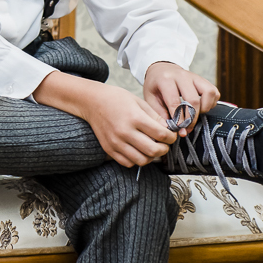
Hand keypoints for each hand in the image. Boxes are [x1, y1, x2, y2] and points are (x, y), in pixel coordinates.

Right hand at [33, 71, 175, 167]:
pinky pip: (128, 163)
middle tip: (164, 144)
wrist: (91, 101)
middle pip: (153, 150)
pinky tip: (138, 151)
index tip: (171, 136)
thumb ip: (154, 117)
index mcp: (134, 117)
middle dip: (164, 149)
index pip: (161, 134)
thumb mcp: (138, 102)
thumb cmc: (115, 98)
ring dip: (151, 157)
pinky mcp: (109, 149)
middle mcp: (124, 131)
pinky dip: (136, 160)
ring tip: (151, 148)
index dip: (171, 137)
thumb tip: (168, 130)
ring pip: (142, 160)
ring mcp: (115, 142)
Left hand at [142, 62, 219, 135]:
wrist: (162, 69)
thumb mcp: (151, 98)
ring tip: (194, 114)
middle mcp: (182, 76)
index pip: (174, 102)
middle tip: (186, 128)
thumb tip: (172, 129)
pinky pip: (214, 93)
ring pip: (208, 94)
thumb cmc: (156, 86)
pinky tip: (200, 108)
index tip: (179, 129)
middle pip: (193, 100)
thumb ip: (159, 113)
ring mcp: (195, 76)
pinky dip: (210, 104)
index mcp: (165, 79)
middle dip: (191, 118)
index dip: (178, 119)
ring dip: (204, 109)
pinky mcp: (204, 80)